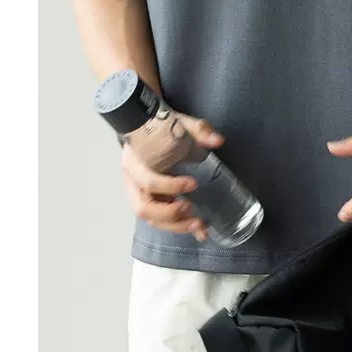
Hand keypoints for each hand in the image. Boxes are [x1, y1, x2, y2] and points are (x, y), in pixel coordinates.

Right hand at [121, 114, 224, 242]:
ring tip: (199, 225)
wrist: (146, 127)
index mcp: (134, 161)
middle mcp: (133, 181)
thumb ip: (198, 129)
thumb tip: (218, 140)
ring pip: (151, 219)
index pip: (147, 181)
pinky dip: (177, 227)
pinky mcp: (150, 201)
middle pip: (144, 208)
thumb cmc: (160, 127)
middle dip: (169, 214)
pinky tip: (198, 229)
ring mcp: (139, 194)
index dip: (169, 186)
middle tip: (192, 210)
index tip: (193, 184)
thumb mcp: (179, 123)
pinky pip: (159, 219)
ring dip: (175, 226)